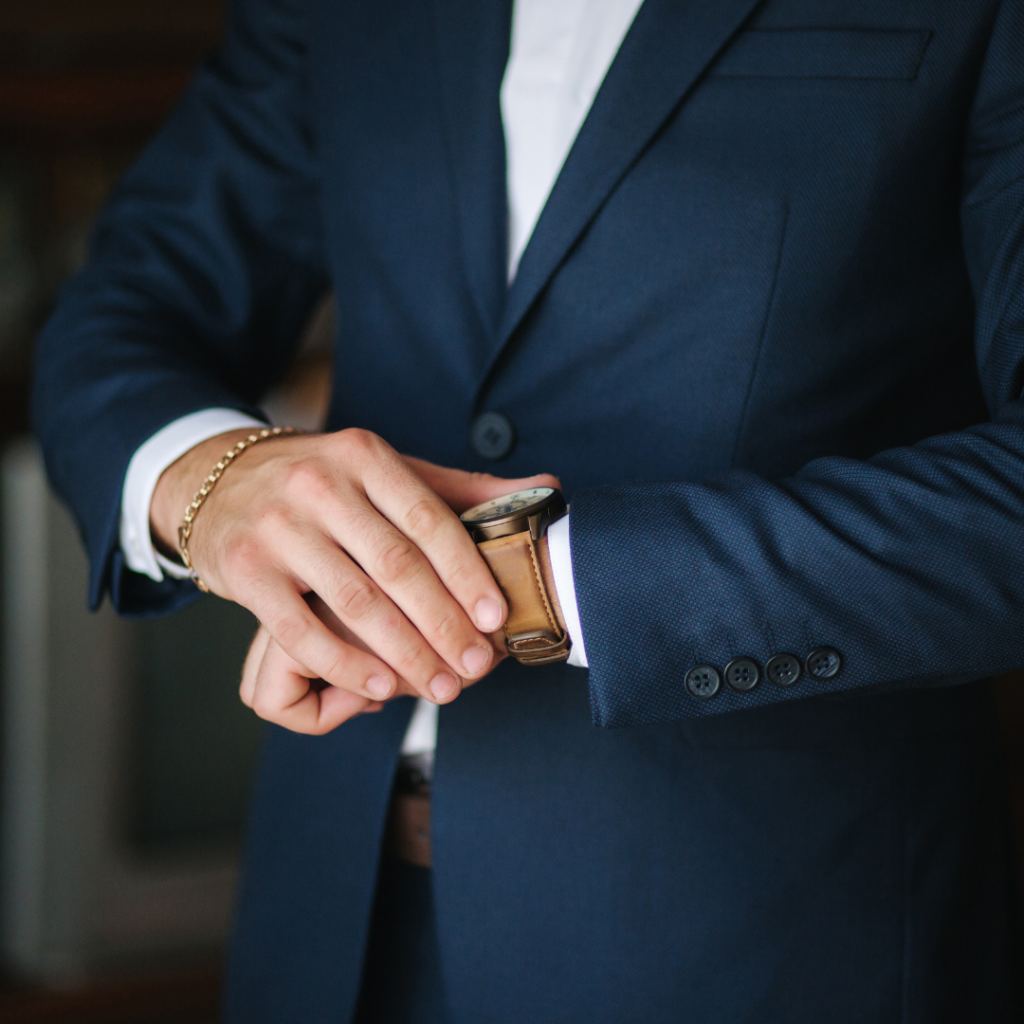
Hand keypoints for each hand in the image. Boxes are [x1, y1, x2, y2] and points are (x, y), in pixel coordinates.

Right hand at [151, 427, 557, 730]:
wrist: (221, 481)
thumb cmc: (325, 484)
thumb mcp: (388, 472)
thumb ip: (462, 488)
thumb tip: (544, 488)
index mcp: (365, 456)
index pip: (428, 519)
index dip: (467, 571)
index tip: (496, 616)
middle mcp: (318, 485)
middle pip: (396, 565)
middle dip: (443, 622)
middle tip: (476, 666)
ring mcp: (277, 527)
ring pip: (353, 600)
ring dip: (404, 651)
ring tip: (440, 685)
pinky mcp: (245, 569)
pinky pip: (298, 628)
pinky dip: (343, 662)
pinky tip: (380, 685)